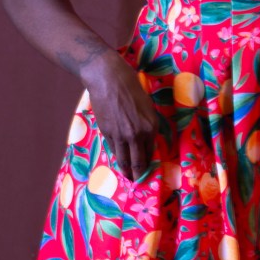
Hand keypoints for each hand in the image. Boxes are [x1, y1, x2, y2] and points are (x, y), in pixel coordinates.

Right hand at [82, 51, 159, 181]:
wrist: (108, 78)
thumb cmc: (129, 86)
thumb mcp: (145, 105)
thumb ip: (145, 123)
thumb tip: (143, 138)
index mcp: (152, 125)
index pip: (151, 151)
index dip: (148, 163)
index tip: (147, 170)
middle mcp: (138, 134)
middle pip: (139, 161)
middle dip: (138, 173)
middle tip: (137, 181)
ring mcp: (122, 135)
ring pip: (124, 159)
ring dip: (126, 170)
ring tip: (127, 177)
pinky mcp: (107, 133)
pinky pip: (114, 150)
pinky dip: (116, 157)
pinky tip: (118, 162)